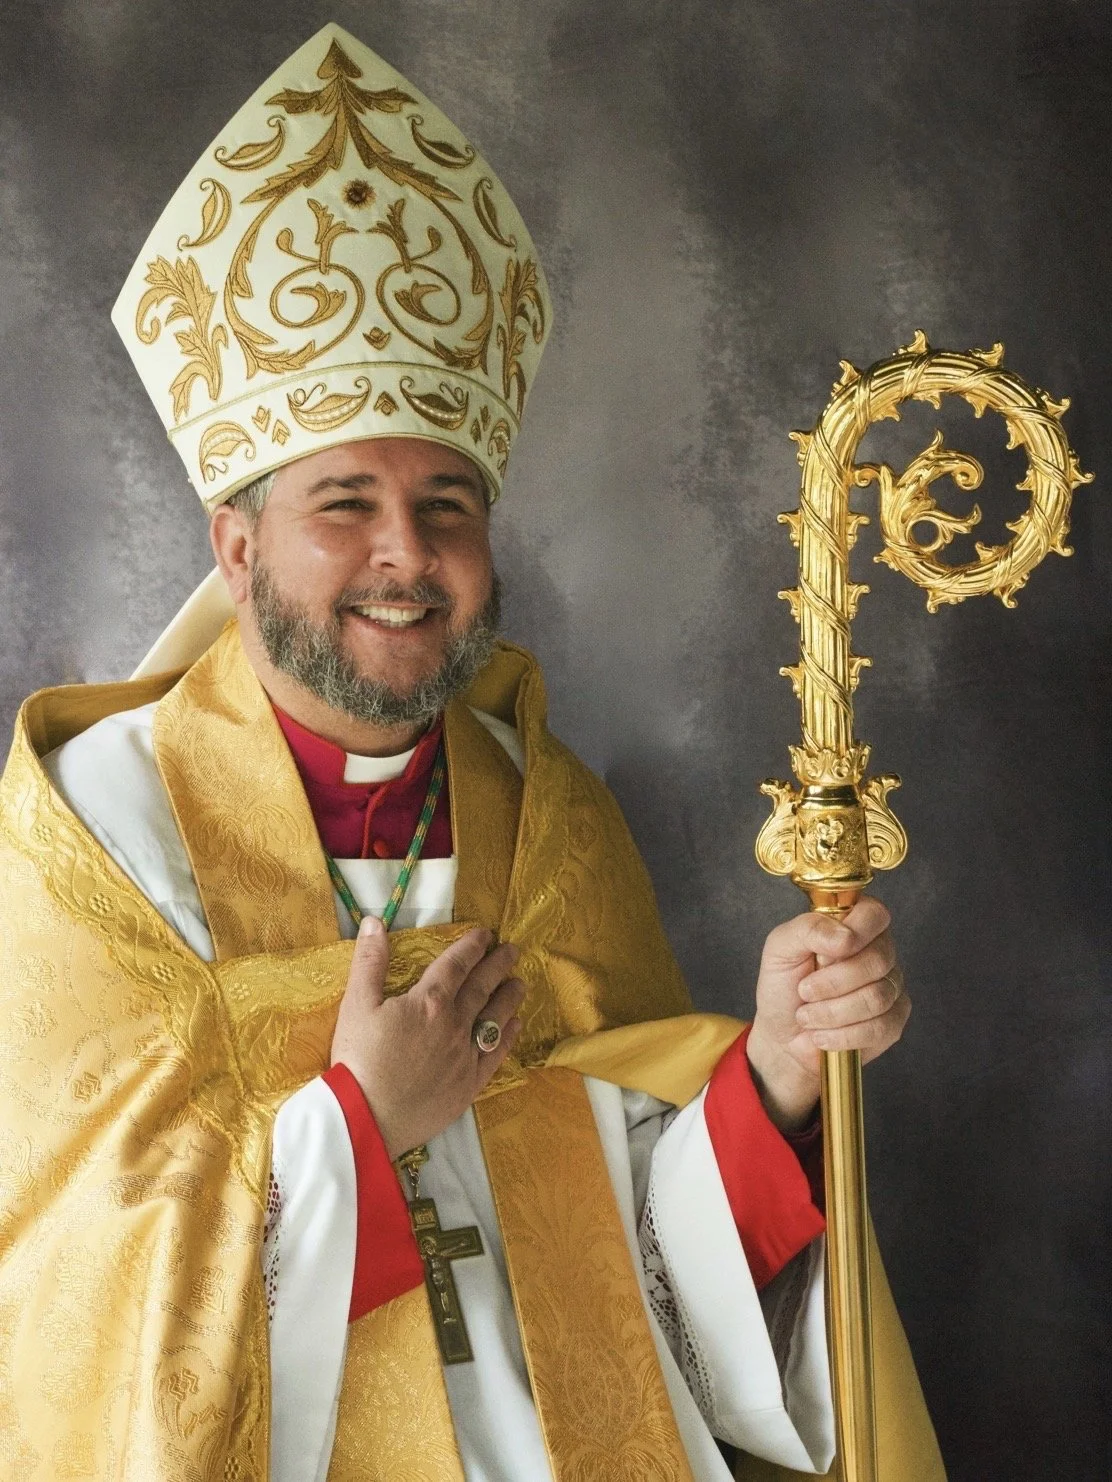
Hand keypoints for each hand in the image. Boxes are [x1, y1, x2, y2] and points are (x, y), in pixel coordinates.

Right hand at [330, 919, 525, 1157]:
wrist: (367, 1118)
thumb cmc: (358, 1060)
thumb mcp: (356, 1004)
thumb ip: (369, 961)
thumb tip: (374, 922)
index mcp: (428, 1001)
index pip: (456, 965)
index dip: (472, 946)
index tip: (486, 934)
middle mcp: (454, 1024)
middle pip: (482, 988)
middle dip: (498, 965)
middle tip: (513, 950)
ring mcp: (465, 1055)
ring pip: (495, 1019)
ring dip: (509, 998)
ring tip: (520, 983)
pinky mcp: (469, 1084)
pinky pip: (495, 1055)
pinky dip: (508, 1037)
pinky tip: (516, 1026)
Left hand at [745, 896, 909, 1133]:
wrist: (782, 1036)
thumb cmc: (783, 986)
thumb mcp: (780, 948)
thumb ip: (807, 929)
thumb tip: (845, 936)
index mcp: (853, 924)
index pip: (874, 914)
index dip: (856, 933)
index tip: (826, 954)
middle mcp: (879, 951)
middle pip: (878, 960)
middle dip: (832, 983)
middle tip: (804, 991)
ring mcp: (890, 987)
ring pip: (877, 997)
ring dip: (832, 1012)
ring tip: (807, 1016)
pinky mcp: (893, 1022)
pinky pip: (879, 1028)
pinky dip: (842, 1035)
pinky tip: (822, 1035)